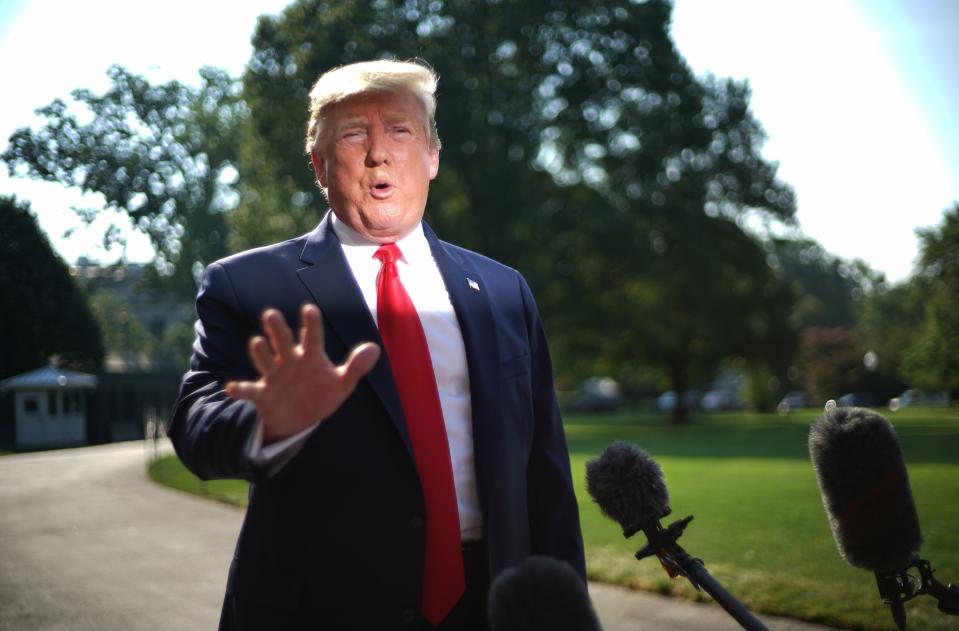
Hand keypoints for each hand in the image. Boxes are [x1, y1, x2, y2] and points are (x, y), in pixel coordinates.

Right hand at [225, 304, 379, 442]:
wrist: (299, 419)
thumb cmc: (321, 394)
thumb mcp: (342, 384)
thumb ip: (356, 367)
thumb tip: (375, 349)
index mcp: (310, 356)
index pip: (312, 335)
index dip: (310, 323)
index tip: (309, 309)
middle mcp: (290, 361)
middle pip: (282, 340)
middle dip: (277, 328)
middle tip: (271, 314)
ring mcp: (274, 376)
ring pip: (265, 360)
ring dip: (260, 352)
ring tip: (257, 343)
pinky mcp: (262, 394)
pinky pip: (249, 390)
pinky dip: (240, 389)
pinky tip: (232, 388)